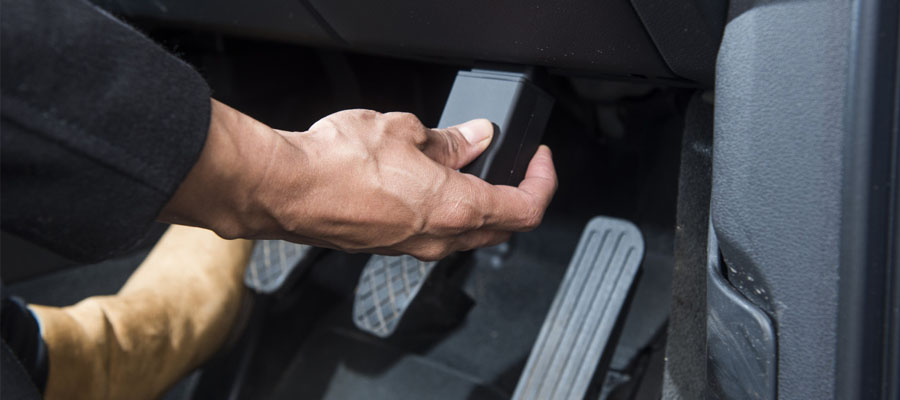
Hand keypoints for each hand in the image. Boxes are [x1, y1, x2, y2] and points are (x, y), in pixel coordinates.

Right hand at [160, 100, 556, 259]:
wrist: (285, 189)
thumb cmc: (337, 165)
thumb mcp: (406, 131)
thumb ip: (449, 139)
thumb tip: (472, 137)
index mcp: (457, 209)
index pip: (526, 208)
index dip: (541, 182)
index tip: (536, 159)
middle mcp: (439, 239)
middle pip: (501, 227)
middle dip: (513, 194)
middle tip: (507, 163)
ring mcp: (412, 248)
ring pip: (466, 234)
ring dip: (476, 203)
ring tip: (462, 165)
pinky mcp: (388, 246)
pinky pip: (432, 234)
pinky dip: (444, 211)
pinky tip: (425, 183)